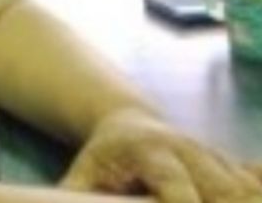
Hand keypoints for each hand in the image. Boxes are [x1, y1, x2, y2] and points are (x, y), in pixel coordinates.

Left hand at [60, 107, 261, 201]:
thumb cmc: (102, 158)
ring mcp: (213, 154)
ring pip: (244, 189)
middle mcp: (187, 149)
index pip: (174, 185)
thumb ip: (75, 197)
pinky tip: (253, 198)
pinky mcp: (230, 164)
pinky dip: (256, 193)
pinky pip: (255, 182)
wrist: (126, 123)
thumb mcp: (82, 174)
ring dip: (243, 202)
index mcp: (148, 150)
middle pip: (220, 190)